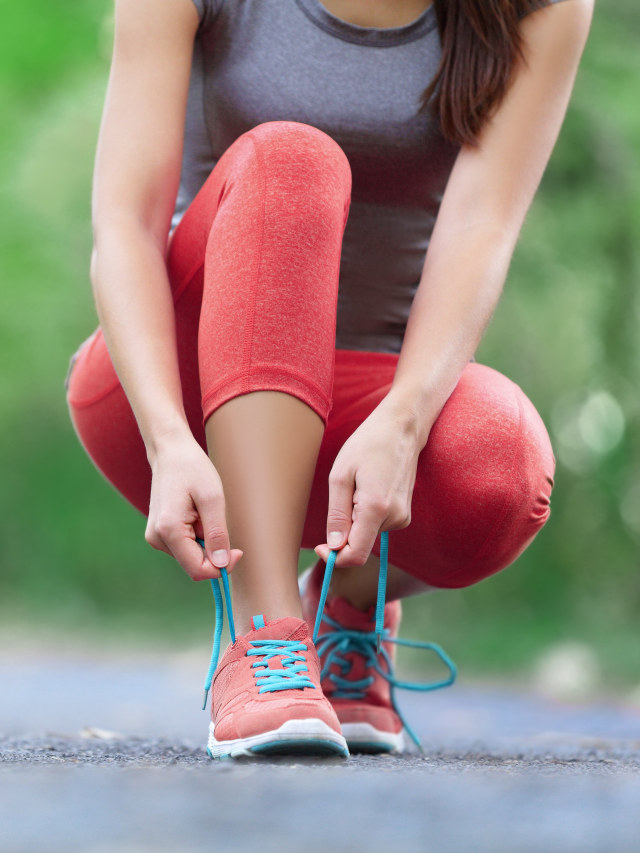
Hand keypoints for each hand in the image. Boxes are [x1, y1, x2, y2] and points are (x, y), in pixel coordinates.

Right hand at [145, 433, 243, 580]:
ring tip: (203, 513)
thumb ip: (217, 534)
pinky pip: (185, 547)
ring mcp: (155, 537)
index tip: (238, 551)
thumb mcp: (212, 498)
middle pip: (194, 565)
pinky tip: (196, 514)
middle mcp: (157, 538)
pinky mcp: (159, 533)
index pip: (198, 569)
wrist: (170, 452)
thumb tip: (221, 564)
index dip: (222, 566)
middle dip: (214, 552)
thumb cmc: (192, 469)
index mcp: (168, 530)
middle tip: (221, 523)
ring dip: (206, 542)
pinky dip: (197, 536)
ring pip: (191, 557)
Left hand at [314, 397, 422, 569]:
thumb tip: (334, 546)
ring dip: (355, 519)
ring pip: (368, 534)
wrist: (401, 428)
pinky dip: (366, 514)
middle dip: (344, 532)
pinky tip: (369, 488)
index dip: (335, 557)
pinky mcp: (404, 513)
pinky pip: (377, 525)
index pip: (356, 555)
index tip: (320, 546)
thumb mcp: (340, 476)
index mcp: (376, 509)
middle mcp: (395, 518)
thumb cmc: (367, 445)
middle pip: (361, 545)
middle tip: (341, 496)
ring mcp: (403, 516)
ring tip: (358, 486)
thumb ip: (337, 515)